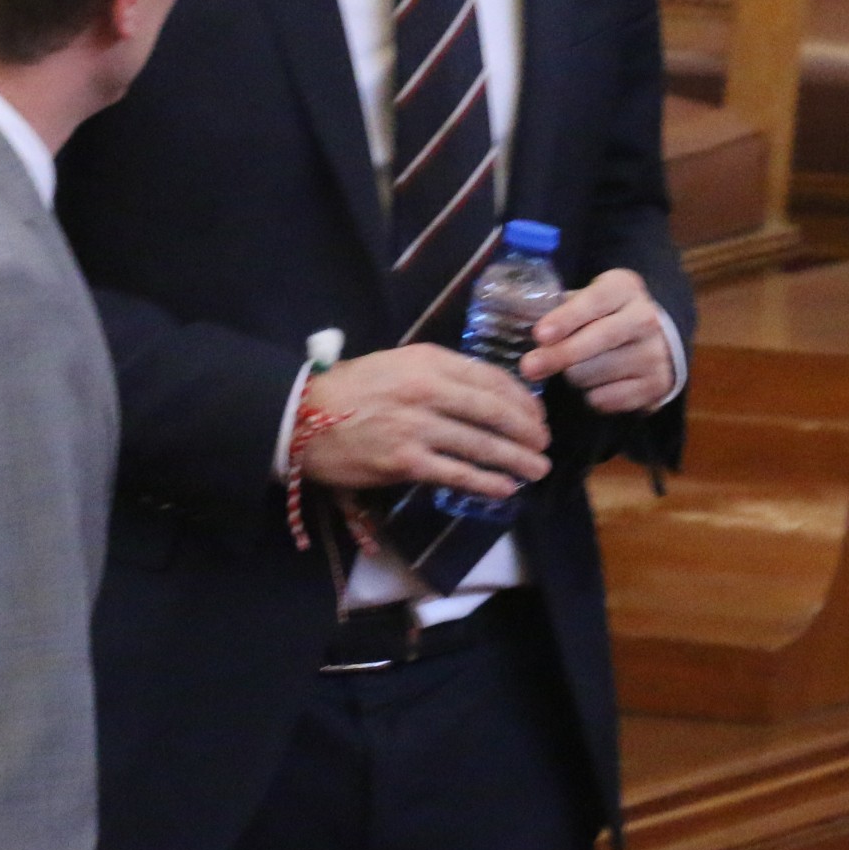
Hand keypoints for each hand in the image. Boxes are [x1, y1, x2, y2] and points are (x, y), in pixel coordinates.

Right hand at [300, 343, 551, 498]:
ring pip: (481, 444)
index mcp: (428, 361)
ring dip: (516, 459)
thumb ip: (441, 374)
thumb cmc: (352, 388)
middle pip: (493, 411)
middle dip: (526, 430)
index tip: (537, 414)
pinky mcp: (405, 461)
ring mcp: (417, 426)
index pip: (489, 377)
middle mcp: (427, 389)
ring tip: (537, 469)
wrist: (304, 416)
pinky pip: (457, 473)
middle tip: (544, 444)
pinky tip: (506, 488)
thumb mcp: (399, 363)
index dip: (521, 399)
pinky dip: (486, 482)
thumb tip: (487, 394)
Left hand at [521, 268, 676, 413]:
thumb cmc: (606, 316)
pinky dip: (591, 396)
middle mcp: (645, 318)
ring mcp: (654, 354)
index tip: (540, 335)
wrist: (656, 341)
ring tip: (574, 368)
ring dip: (573, 376)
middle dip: (557, 356)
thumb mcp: (588, 299)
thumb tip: (517, 322)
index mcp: (624, 288)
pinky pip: (606, 399)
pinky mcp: (656, 385)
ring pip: (595, 374)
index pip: (594, 301)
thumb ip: (559, 308)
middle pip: (596, 341)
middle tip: (528, 367)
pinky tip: (596, 382)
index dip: (566, 319)